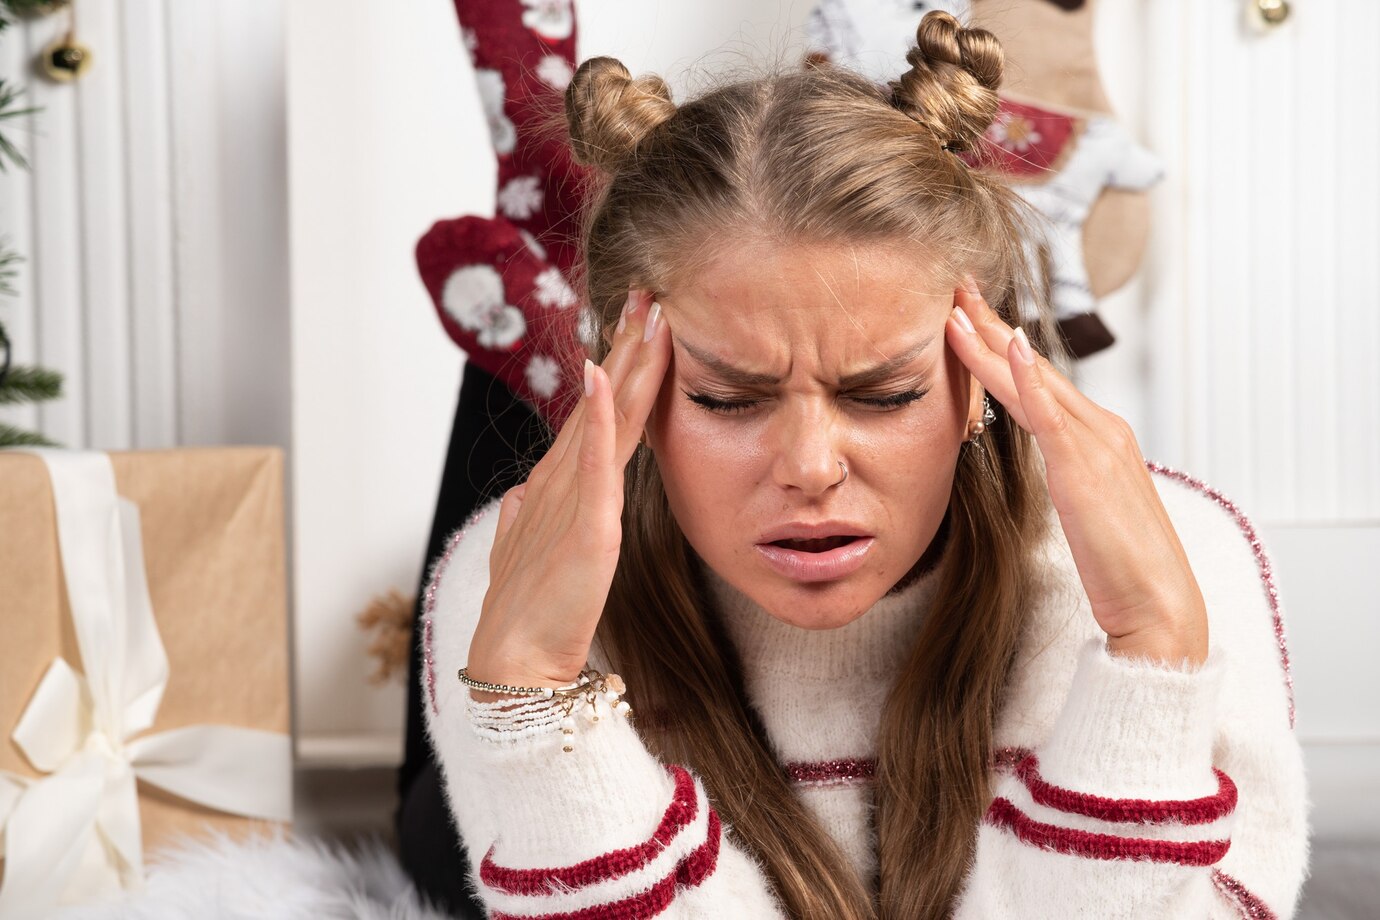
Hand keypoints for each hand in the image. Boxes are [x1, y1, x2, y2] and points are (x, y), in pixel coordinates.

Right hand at [466, 291, 670, 694]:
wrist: (516, 661)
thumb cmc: (527, 613)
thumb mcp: (528, 553)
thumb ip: (526, 521)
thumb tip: (519, 498)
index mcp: (559, 486)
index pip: (596, 414)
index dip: (617, 367)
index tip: (637, 324)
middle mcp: (564, 479)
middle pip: (605, 400)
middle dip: (627, 346)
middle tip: (647, 293)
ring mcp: (572, 497)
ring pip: (606, 417)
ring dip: (625, 363)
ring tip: (643, 314)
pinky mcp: (585, 523)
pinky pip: (592, 460)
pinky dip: (596, 417)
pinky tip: (602, 376)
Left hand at [945, 278, 1207, 665]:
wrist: (1159, 606)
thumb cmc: (1122, 568)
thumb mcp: (1085, 509)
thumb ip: (1066, 477)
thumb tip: (1041, 465)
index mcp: (1098, 438)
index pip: (1039, 381)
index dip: (1000, 347)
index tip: (967, 317)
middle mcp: (1100, 430)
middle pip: (1033, 367)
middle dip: (990, 327)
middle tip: (954, 288)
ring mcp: (1096, 444)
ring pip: (1033, 381)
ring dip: (991, 341)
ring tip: (956, 308)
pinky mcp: (1085, 468)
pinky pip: (1049, 413)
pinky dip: (1025, 378)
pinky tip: (1005, 346)